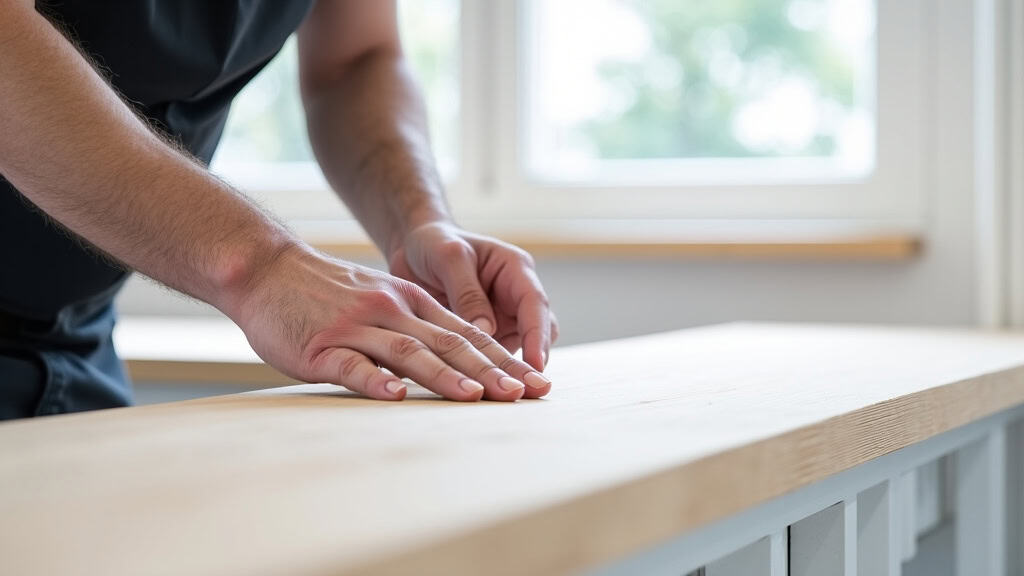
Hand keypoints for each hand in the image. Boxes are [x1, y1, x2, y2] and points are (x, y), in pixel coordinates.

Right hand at [227, 243, 551, 400]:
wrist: (267, 270)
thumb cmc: (326, 294)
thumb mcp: (381, 298)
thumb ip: (416, 324)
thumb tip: (458, 356)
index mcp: (411, 302)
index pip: (468, 334)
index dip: (504, 359)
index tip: (535, 383)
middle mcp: (392, 310)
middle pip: (450, 343)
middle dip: (492, 370)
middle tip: (525, 394)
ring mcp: (358, 326)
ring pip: (409, 351)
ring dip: (445, 376)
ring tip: (475, 396)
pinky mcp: (323, 344)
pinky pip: (352, 364)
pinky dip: (376, 380)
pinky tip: (396, 395)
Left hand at [387, 222, 557, 376]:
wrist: (414, 247)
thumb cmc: (435, 242)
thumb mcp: (449, 257)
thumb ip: (467, 291)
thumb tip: (486, 332)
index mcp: (515, 269)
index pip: (535, 305)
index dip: (537, 336)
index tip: (534, 364)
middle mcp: (515, 295)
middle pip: (537, 331)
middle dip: (533, 360)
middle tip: (523, 389)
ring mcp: (502, 316)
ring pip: (517, 348)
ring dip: (509, 370)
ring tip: (499, 392)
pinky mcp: (486, 333)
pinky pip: (491, 355)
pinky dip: (486, 370)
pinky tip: (475, 387)